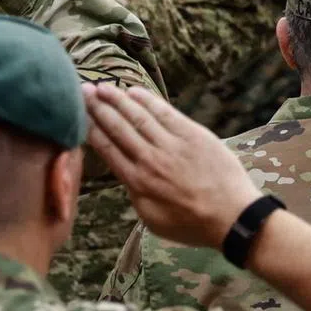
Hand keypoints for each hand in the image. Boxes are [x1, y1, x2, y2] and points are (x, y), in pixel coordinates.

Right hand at [82, 84, 260, 247]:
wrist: (232, 216)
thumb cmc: (192, 223)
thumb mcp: (152, 218)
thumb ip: (135, 194)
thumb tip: (125, 174)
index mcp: (138, 183)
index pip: (107, 150)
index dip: (91, 129)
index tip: (78, 115)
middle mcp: (150, 160)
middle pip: (118, 129)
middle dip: (99, 109)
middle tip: (83, 91)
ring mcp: (172, 145)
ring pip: (139, 117)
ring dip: (118, 100)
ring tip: (102, 87)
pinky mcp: (193, 134)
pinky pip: (166, 113)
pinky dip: (149, 101)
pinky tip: (134, 91)